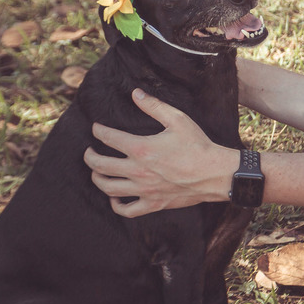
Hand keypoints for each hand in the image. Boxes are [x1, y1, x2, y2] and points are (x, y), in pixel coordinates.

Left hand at [84, 89, 238, 217]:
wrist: (214, 173)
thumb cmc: (197, 145)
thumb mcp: (177, 119)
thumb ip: (154, 106)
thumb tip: (135, 93)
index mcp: (141, 148)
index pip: (109, 138)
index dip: (98, 131)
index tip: (96, 128)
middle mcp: (138, 171)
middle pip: (101, 166)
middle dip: (90, 157)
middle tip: (89, 151)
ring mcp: (144, 190)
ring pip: (109, 188)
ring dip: (97, 179)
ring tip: (96, 172)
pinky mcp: (153, 203)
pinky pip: (127, 210)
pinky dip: (116, 206)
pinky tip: (115, 199)